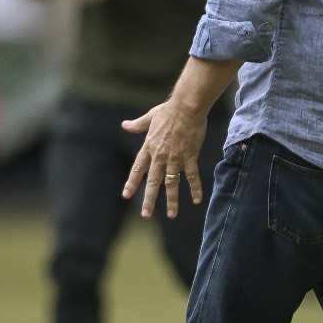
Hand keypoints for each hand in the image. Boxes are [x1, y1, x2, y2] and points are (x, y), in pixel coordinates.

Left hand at [121, 100, 206, 218]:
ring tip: (172, 215)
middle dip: (149, 199)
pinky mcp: (190, 157)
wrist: (186, 107)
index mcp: (149, 147)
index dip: (132, 182)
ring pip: (172, 184)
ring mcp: (175, 158)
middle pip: (153, 182)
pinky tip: (197, 200)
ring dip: (172, 200)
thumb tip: (124, 125)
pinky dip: (195, 188)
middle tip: (146, 214)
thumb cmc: (169, 110)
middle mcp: (160, 156)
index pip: (138, 168)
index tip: (126, 195)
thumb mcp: (150, 117)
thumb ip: (138, 125)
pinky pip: (192, 176)